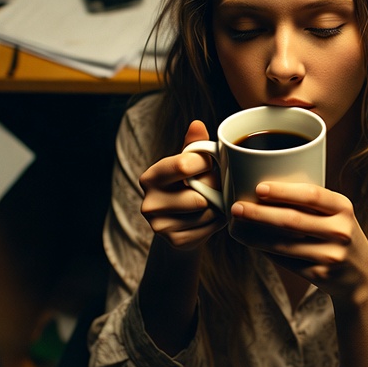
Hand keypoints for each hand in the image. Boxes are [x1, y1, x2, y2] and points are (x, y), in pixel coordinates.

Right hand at [139, 121, 224, 250]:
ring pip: (206, 212)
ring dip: (218, 206)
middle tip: (217, 187)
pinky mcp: (175, 242)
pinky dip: (216, 223)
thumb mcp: (187, 164)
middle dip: (215, 189)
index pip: (183, 165)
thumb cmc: (186, 185)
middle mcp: (149, 203)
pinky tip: (211, 217)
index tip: (211, 163)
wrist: (181, 224)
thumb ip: (193, 146)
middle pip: (197, 195)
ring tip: (214, 201)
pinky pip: (208, 228)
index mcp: (150, 177)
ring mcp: (160, 226)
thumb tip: (197, 124)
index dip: (206, 163)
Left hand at [229, 182, 367, 303]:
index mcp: (343, 207)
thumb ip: (311, 202)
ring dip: (255, 236)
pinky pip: (285, 261)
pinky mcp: (320, 275)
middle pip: (292, 220)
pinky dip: (265, 251)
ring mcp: (331, 256)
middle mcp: (340, 231)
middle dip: (259, 213)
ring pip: (284, 244)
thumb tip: (262, 190)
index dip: (283, 191)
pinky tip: (252, 243)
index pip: (311, 195)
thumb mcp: (336, 214)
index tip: (258, 188)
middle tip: (236, 207)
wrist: (360, 276)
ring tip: (236, 227)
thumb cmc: (339, 234)